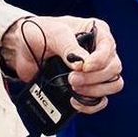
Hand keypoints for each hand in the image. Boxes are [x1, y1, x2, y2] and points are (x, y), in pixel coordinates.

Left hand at [0, 16, 123, 113]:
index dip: (100, 60)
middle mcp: (100, 51)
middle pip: (114, 69)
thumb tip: (82, 66)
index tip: (85, 67)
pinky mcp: (87, 87)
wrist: (23, 48)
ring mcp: (95, 71)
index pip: (109, 47)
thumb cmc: (40, 32)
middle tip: (71, 79)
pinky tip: (75, 102)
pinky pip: (100, 100)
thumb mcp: (54, 33)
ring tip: (73, 88)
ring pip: (112, 85)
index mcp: (97, 32)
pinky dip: (90, 104)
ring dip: (94, 91)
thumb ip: (69, 47)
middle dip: (94, 78)